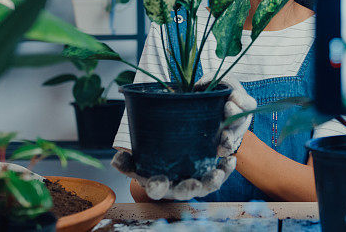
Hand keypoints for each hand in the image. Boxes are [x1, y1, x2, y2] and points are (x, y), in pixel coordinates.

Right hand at [111, 150, 236, 199]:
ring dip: (213, 180)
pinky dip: (226, 168)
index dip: (157, 187)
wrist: (170, 156)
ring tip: (218, 172)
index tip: (157, 182)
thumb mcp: (137, 161)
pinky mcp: (211, 174)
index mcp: (160, 185)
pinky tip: (230, 159)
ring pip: (207, 185)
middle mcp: (179, 187)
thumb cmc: (152, 160)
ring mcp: (197, 182)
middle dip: (190, 188)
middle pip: (186, 191)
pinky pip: (221, 173)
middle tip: (194, 183)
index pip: (157, 189)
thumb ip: (126, 161)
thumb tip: (115, 159)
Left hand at [213, 76, 256, 156]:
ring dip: (230, 135)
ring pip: (235, 136)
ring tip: (225, 135)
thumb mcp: (214, 81)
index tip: (233, 96)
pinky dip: (223, 150)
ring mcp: (233, 132)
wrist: (205, 109)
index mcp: (242, 102)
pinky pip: (226, 148)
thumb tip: (200, 85)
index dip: (242, 100)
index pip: (249, 103)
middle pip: (241, 119)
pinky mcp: (224, 142)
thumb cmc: (214, 92)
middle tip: (227, 108)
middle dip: (235, 114)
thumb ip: (210, 79)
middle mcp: (240, 118)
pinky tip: (218, 151)